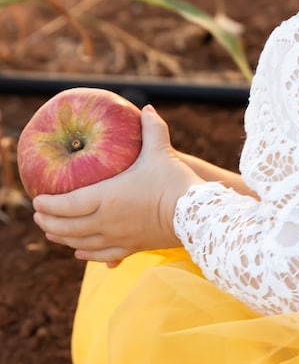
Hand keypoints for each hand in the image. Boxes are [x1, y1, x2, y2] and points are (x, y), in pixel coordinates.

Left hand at [32, 106, 201, 264]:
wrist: (198, 215)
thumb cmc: (175, 182)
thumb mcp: (161, 152)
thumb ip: (152, 129)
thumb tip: (147, 108)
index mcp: (106, 197)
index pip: (66, 204)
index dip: (48, 204)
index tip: (36, 201)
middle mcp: (107, 221)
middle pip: (67, 227)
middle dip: (49, 223)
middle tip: (38, 217)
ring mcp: (118, 238)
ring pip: (81, 243)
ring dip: (63, 239)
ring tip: (52, 235)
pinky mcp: (132, 248)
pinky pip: (102, 255)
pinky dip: (87, 254)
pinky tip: (80, 252)